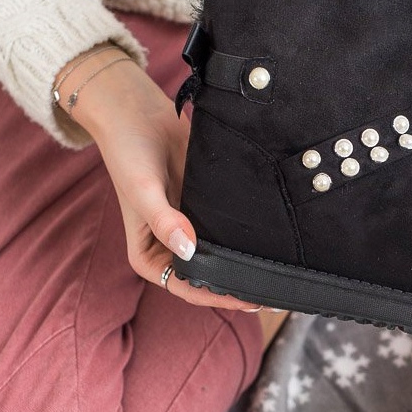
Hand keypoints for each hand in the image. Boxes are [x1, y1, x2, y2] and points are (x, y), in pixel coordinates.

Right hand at [55, 46, 263, 310]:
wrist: (137, 112)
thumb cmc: (129, 154)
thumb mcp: (143, 190)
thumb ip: (164, 222)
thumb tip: (189, 249)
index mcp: (149, 255)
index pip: (187, 287)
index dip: (219, 297)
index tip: (250, 299)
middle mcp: (171, 247)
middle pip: (208, 277)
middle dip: (238, 285)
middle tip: (278, 290)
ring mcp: (191, 228)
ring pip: (222, 256)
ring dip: (246, 264)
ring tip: (282, 273)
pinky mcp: (206, 208)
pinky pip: (230, 229)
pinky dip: (247, 237)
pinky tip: (273, 241)